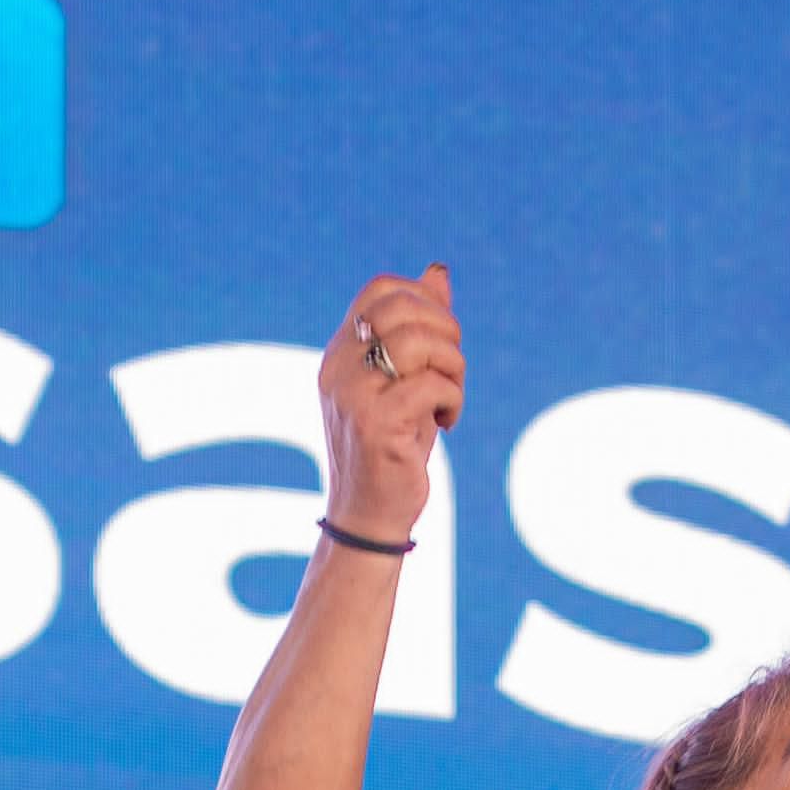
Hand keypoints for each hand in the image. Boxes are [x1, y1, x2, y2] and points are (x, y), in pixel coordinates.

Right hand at [317, 265, 463, 545]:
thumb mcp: (405, 380)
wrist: (369, 516)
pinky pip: (429, 384)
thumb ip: (420, 327)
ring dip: (452, 366)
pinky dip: (452, 399)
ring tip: (450, 396)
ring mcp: (351, 395)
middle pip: (403, 308)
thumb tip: (437, 273)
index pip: (381, 290)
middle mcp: (337, 368)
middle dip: (445, 331)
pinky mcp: (374, 423)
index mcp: (340, 352)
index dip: (423, 300)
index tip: (441, 338)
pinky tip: (447, 422)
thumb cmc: (391, 447)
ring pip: (418, 342)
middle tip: (451, 368)